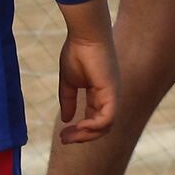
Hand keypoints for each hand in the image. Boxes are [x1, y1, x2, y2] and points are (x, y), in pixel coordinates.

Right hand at [58, 25, 118, 145]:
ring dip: (85, 135)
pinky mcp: (112, 93)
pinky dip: (93, 126)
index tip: (62, 135)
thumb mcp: (69, 81)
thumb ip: (68, 100)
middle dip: (82, 137)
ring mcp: (112, 96)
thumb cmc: (77, 51)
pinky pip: (107, 119)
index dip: (79, 131)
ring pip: (105, 127)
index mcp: (99, 94)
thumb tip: (66, 119)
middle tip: (64, 139)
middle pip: (100, 128)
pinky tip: (79, 126)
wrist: (85, 35)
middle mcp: (109, 98)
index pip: (94, 120)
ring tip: (68, 136)